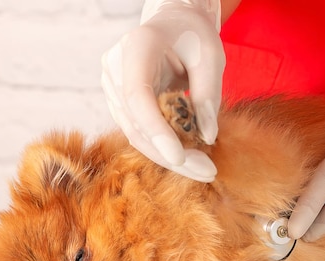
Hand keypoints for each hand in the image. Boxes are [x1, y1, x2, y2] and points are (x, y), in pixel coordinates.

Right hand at [101, 0, 223, 181]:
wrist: (172, 24)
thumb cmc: (192, 36)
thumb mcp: (210, 56)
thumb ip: (208, 93)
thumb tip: (207, 136)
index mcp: (137, 47)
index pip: (138, 96)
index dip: (156, 130)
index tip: (179, 157)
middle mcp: (115, 68)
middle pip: (136, 123)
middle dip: (170, 154)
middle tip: (206, 171)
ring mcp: (113, 87)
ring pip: (135, 134)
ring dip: (168, 157)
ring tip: (204, 169)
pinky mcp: (121, 103)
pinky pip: (139, 132)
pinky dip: (163, 148)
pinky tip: (190, 157)